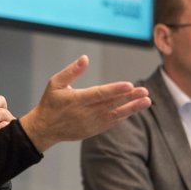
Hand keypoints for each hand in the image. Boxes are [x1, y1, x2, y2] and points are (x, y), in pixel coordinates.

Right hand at [20, 55, 150, 151]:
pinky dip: (123, 116)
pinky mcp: (92, 130)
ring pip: (114, 115)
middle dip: (129, 98)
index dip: (115, 90)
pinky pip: (111, 123)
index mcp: (76, 100)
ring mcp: (90, 123)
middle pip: (111, 104)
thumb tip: (85, 58)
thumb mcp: (55, 83)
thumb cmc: (50, 102)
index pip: (99, 94)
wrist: (44, 128)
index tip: (129, 85)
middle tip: (145, 92)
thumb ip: (71, 71)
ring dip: (131, 108)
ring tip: (146, 101)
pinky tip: (134, 109)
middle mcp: (84, 113)